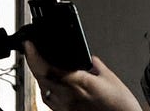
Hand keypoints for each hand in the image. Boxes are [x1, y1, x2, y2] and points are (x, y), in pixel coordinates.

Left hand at [22, 42, 142, 110]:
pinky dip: (48, 92)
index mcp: (76, 82)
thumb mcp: (110, 77)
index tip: (29, 45)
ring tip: (42, 67)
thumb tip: (89, 59)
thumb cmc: (120, 106)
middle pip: (40, 78)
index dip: (33, 55)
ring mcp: (64, 108)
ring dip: (40, 78)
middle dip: (35, 64)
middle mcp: (66, 97)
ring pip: (43, 91)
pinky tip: (54, 87)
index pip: (45, 67)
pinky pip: (50, 102)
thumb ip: (96, 65)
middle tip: (33, 53)